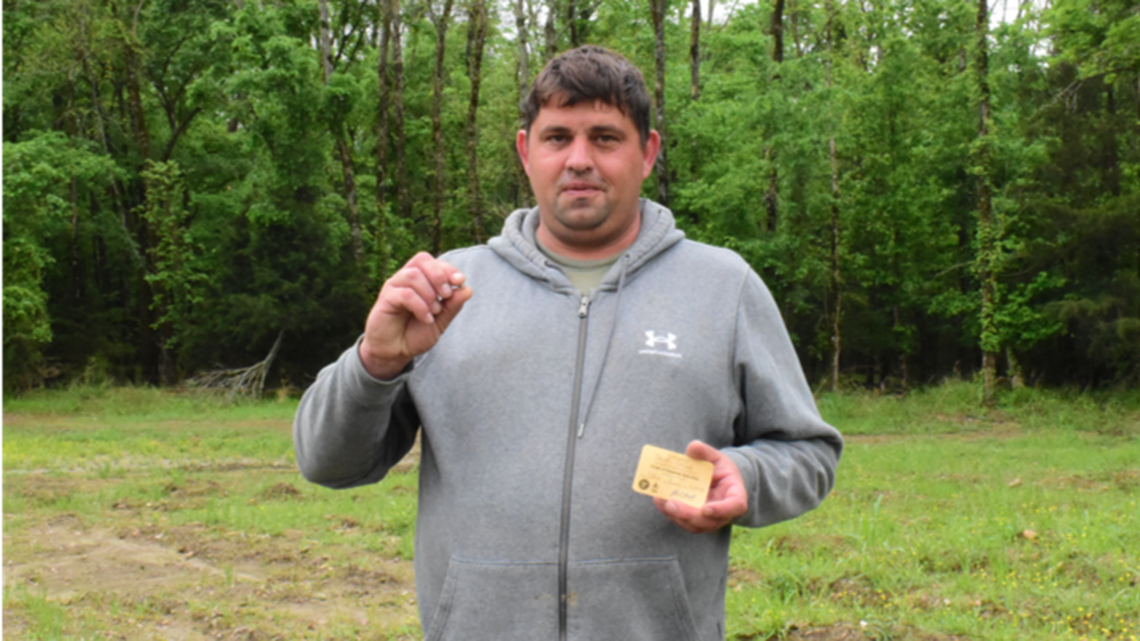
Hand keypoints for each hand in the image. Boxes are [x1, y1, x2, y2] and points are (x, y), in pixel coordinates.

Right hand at [359, 252, 472, 379]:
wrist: (395, 353)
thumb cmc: (416, 333)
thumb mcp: (441, 321)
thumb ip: (453, 306)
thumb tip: (467, 289)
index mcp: (420, 280)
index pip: (433, 262)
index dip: (448, 268)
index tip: (460, 281)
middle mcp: (405, 279)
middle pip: (422, 259)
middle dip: (439, 275)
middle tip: (446, 295)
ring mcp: (393, 287)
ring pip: (413, 275)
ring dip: (430, 293)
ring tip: (435, 311)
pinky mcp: (385, 300)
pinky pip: (405, 294)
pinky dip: (420, 306)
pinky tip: (426, 319)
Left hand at [653, 441, 747, 533]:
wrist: (715, 480)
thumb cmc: (719, 468)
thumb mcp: (715, 457)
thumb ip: (705, 452)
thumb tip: (693, 446)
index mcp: (735, 494)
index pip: (735, 506)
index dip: (722, 510)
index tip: (706, 509)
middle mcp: (724, 512)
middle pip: (710, 521)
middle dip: (689, 514)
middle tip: (671, 504)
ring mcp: (709, 520)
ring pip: (694, 525)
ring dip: (676, 515)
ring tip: (661, 500)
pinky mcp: (695, 521)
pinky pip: (683, 521)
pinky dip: (670, 512)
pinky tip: (659, 500)